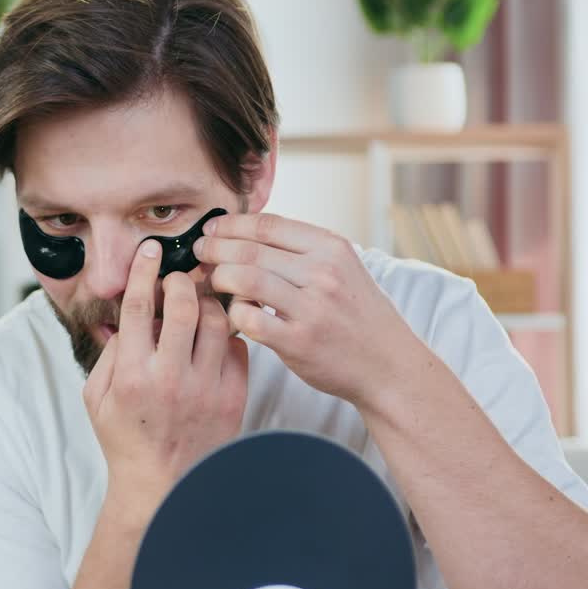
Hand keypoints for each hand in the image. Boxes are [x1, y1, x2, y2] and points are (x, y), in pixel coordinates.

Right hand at [83, 239, 249, 521]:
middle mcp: (171, 379)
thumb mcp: (97, 398)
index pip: (139, 308)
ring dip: (208, 302)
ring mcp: (206, 389)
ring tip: (199, 301)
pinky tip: (214, 336)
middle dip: (181, 281)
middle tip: (178, 278)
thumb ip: (109, 354)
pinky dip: (227, 334)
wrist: (164, 486)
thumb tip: (123, 315)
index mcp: (134, 376)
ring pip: (217, 321)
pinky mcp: (233, 398)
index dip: (144, 272)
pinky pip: (236, 348)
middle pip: (184, 306)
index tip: (150, 251)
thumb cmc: (125, 439)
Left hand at [193, 212, 415, 406]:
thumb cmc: (357, 315)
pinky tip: (233, 314)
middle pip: (251, 249)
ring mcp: (312, 308)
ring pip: (246, 279)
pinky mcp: (299, 342)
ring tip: (212, 282)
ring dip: (220, 279)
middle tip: (200, 254)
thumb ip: (302, 250)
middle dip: (216, 249)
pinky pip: (250, 320)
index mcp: (331, 248)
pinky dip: (233, 314)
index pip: (268, 224)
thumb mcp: (343, 268)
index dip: (231, 225)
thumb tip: (248, 232)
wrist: (388, 364)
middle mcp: (323, 273)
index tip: (212, 231)